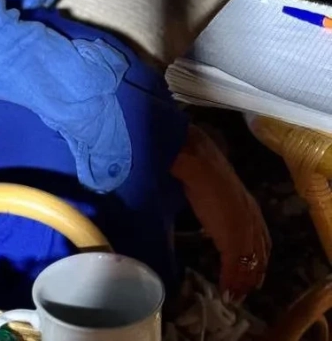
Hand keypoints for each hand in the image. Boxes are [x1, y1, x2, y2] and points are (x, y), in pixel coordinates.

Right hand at [171, 124, 270, 299]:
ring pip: (248, 262)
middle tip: (243, 291)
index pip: (261, 240)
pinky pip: (234, 265)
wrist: (197, 163)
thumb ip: (216, 200)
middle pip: (258, 254)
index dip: (257, 258)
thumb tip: (207, 204)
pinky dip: (230, 280)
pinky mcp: (232, 237)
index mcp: (249, 206)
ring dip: (241, 281)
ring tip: (233, 295)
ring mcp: (244, 228)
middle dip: (252, 274)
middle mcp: (252, 219)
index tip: (251, 273)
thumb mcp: (214, 188)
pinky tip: (224, 289)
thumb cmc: (200, 167)